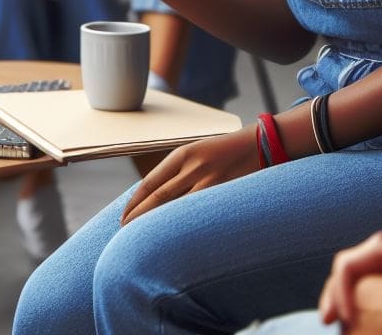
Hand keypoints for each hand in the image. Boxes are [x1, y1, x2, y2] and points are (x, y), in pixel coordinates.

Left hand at [121, 126, 258, 224]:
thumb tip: (152, 198)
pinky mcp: (225, 192)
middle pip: (159, 197)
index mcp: (183, 154)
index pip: (150, 182)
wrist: (258, 144)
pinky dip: (184, 224)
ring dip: (158, 224)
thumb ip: (177, 173)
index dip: (134, 202)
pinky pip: (199, 212)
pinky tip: (176, 236)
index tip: (123, 216)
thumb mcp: (197, 154)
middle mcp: (193, 166)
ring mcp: (210, 180)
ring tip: (144, 239)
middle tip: (125, 231)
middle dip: (139, 216)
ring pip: (177, 208)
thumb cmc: (223, 152)